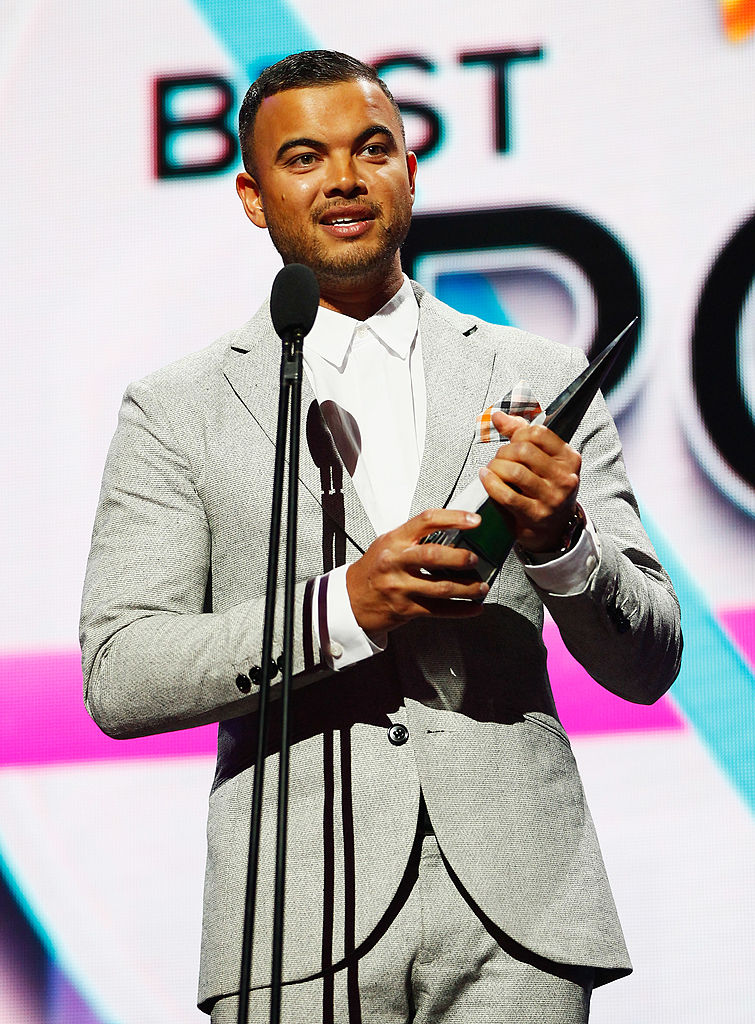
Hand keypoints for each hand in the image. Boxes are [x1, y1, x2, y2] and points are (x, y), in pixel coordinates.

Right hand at [346, 509, 488, 633]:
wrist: (352, 598)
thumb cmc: (374, 569)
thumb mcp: (388, 544)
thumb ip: (415, 537)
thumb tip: (454, 532)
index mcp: (395, 540)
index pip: (426, 521)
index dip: (454, 518)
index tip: (474, 520)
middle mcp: (396, 562)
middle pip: (433, 556)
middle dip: (460, 558)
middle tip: (475, 559)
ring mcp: (400, 587)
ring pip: (441, 587)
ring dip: (467, 588)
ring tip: (481, 587)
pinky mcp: (406, 609)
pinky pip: (438, 610)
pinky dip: (460, 610)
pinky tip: (473, 607)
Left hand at [480, 411, 581, 552]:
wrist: (553, 529)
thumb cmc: (546, 490)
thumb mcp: (543, 461)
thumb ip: (521, 435)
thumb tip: (498, 416)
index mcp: (569, 459)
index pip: (538, 433)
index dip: (517, 434)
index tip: (510, 442)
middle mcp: (565, 477)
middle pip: (524, 450)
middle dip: (503, 452)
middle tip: (499, 459)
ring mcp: (552, 497)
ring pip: (515, 471)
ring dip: (496, 468)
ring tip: (492, 470)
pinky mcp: (536, 514)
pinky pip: (507, 494)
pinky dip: (491, 483)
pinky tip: (485, 478)